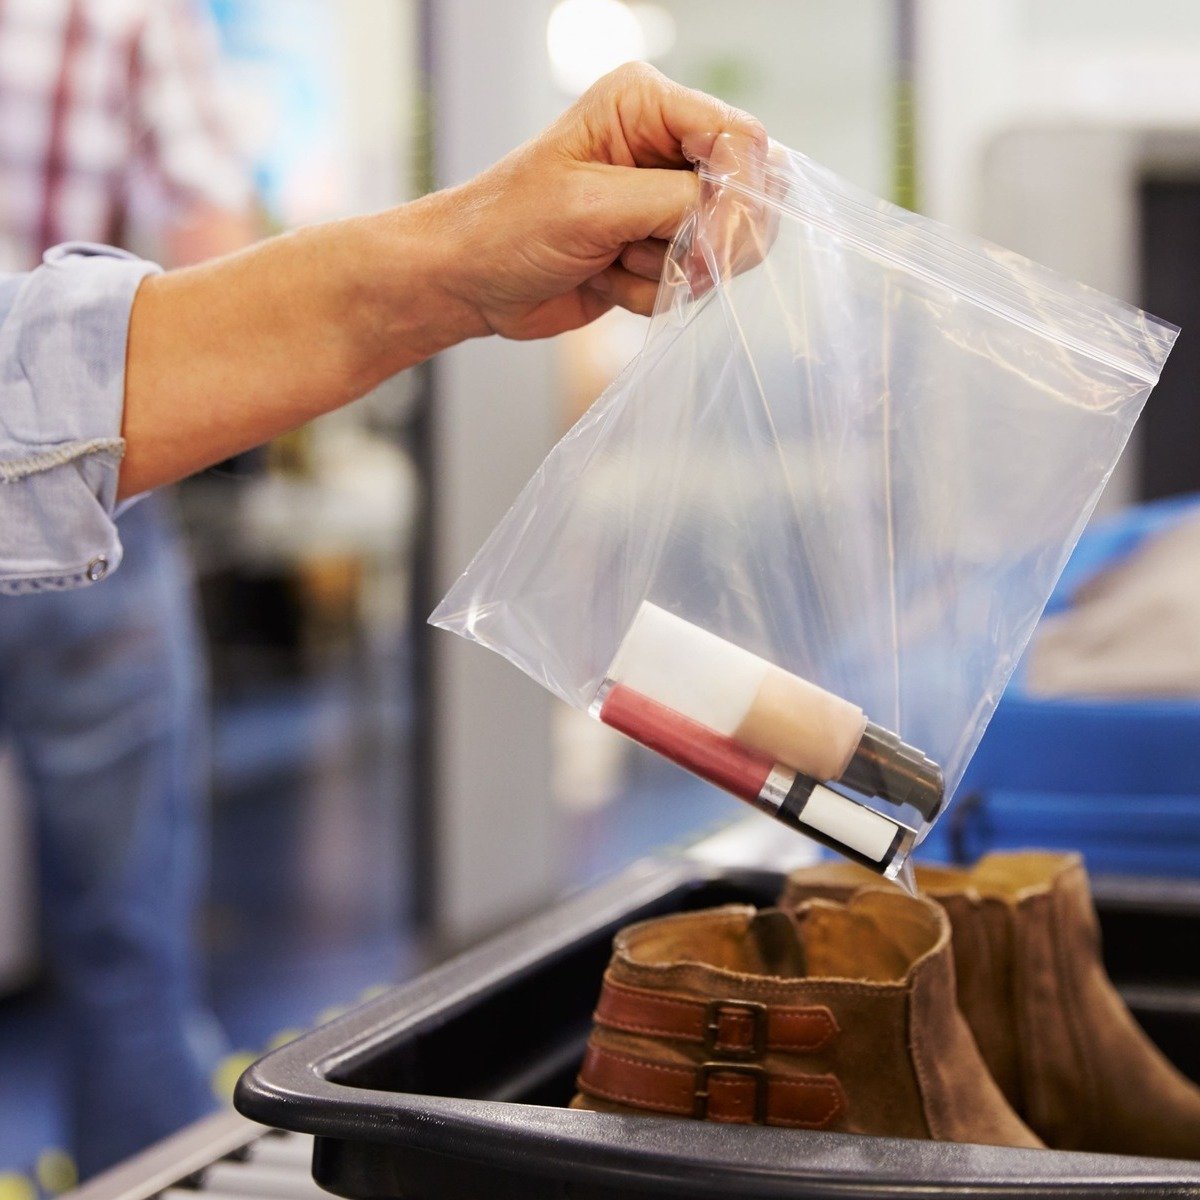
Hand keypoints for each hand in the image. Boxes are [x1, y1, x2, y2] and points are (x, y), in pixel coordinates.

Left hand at [432, 62, 765, 340]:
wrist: (468, 282)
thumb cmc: (506, 227)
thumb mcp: (591, 206)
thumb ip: (674, 203)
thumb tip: (738, 216)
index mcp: (645, 104)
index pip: (738, 138)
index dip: (738, 195)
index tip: (710, 246)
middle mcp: (663, 146)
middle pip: (745, 194)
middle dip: (705, 241)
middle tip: (644, 256)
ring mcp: (663, 201)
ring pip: (723, 247)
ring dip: (668, 271)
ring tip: (611, 261)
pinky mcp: (657, 249)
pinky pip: (693, 281)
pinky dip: (652, 294)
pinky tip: (605, 279)